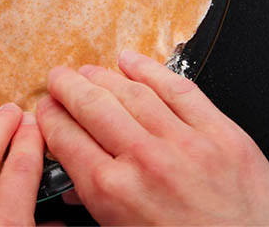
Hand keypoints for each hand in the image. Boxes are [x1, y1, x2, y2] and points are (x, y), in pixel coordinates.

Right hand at [36, 50, 268, 225]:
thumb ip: (95, 208)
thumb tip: (75, 188)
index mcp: (113, 193)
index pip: (66, 138)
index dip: (50, 117)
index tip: (45, 109)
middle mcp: (144, 161)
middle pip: (91, 105)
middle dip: (67, 87)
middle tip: (57, 79)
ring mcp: (186, 143)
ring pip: (131, 92)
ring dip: (102, 76)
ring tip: (87, 71)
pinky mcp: (223, 135)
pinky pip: (180, 90)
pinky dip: (151, 70)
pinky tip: (132, 61)